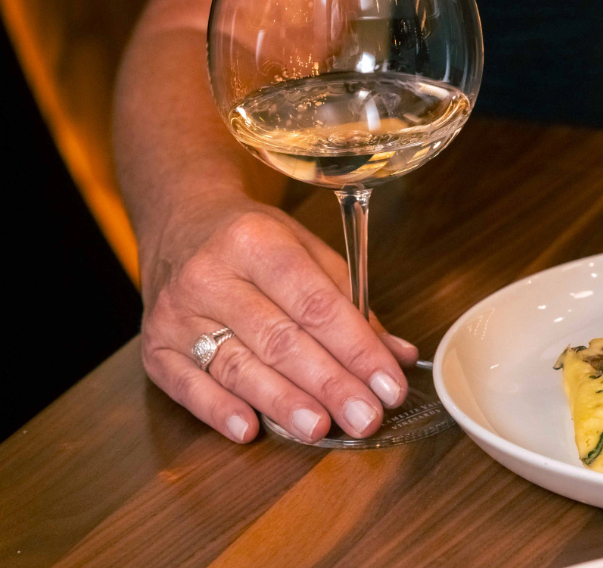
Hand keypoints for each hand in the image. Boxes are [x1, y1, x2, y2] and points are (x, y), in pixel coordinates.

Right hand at [137, 195, 418, 442]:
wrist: (178, 221)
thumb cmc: (254, 242)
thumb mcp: (308, 251)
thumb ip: (352, 304)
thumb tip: (399, 355)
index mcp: (257, 242)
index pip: (316, 304)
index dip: (357, 349)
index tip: (390, 385)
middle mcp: (210, 276)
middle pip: (279, 340)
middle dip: (329, 384)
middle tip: (365, 417)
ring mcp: (177, 314)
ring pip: (236, 366)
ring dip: (281, 403)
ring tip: (319, 429)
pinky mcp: (155, 347)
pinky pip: (187, 385)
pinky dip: (218, 410)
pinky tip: (249, 430)